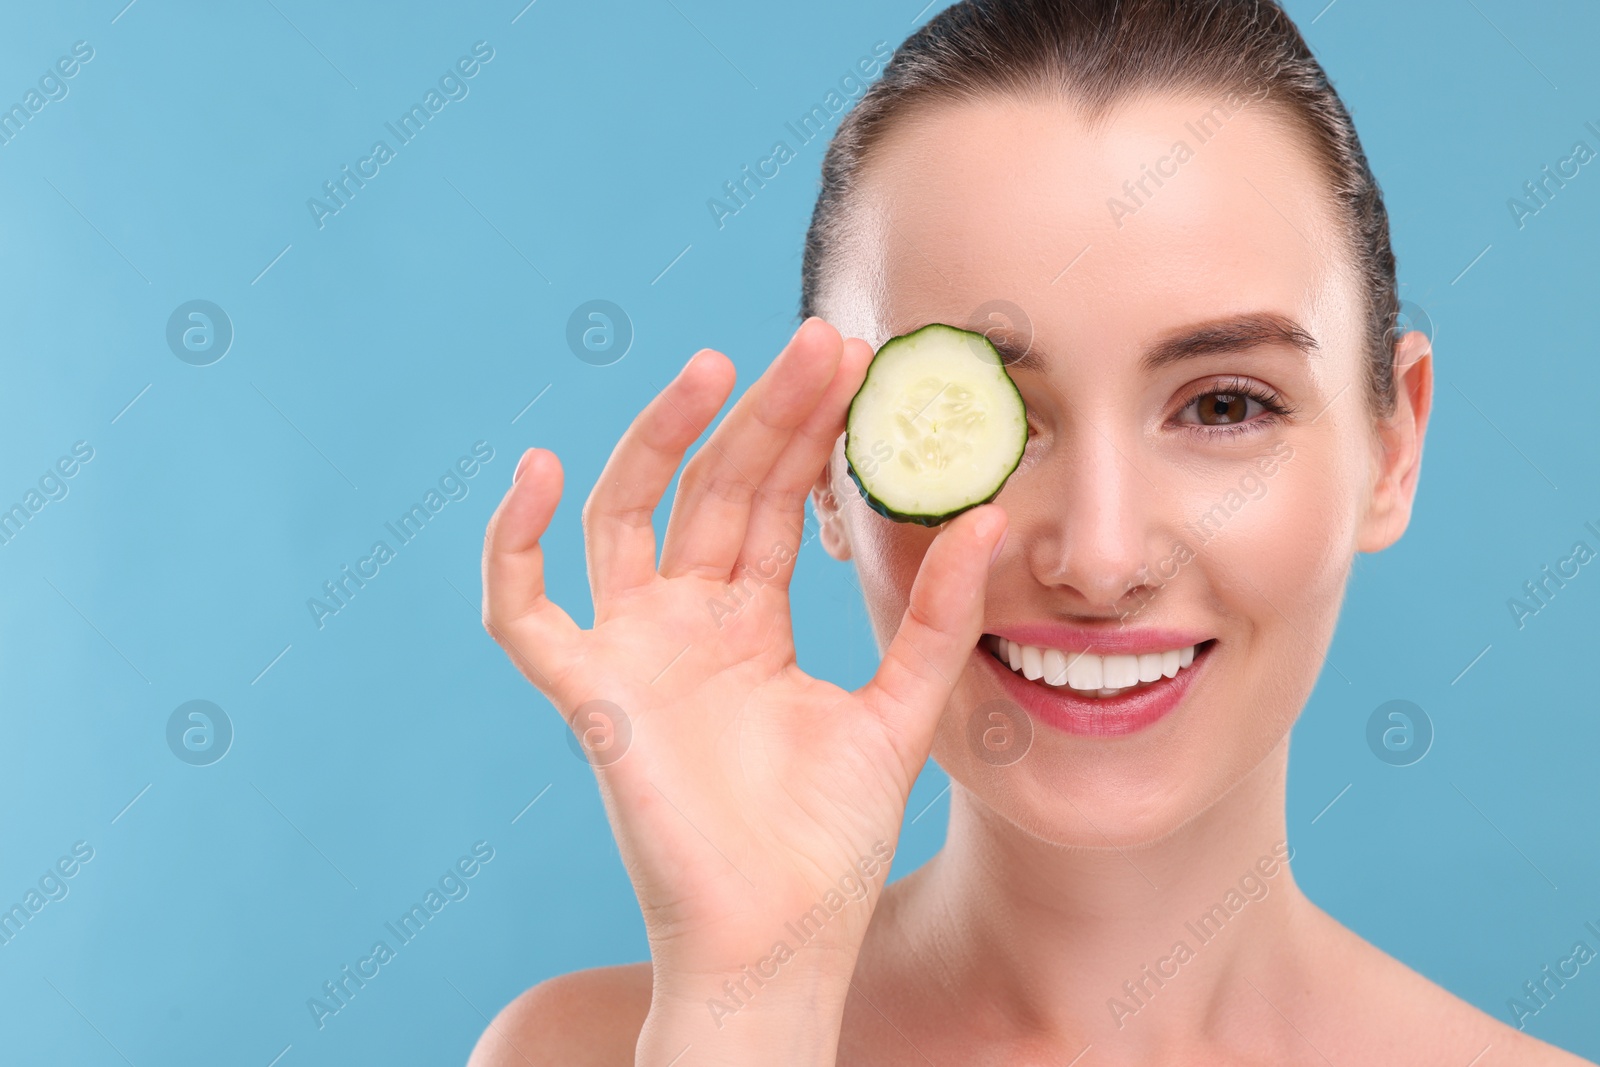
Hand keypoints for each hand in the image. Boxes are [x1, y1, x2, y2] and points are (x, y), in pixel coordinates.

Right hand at [480, 317, 1005, 1048]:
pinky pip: (521, 614)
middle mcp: (685, 620)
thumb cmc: (827, 843)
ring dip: (661, 438)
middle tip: (822, 341)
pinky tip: (536, 470)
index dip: (812, 432)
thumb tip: (984, 515)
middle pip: (715, 488)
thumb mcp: (899, 710)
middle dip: (765, 413)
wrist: (779, 942)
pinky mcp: (588, 695)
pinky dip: (511, 545)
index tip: (861, 364)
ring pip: (626, 515)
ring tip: (715, 366)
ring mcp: (632, 650)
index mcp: (750, 620)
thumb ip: (935, 618)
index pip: (775, 499)